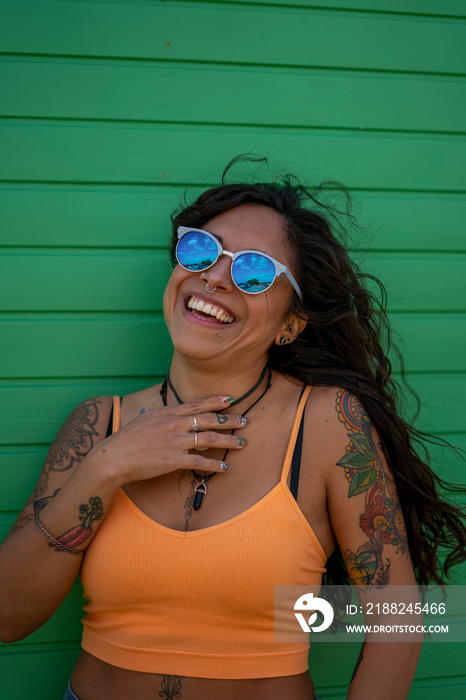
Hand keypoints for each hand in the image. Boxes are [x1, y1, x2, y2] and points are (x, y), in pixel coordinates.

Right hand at [90, 395, 247, 484]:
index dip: (216, 402)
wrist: (114, 457)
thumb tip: (150, 412)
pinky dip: (214, 465)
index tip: (231, 400)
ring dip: (228, 441)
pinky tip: (225, 467)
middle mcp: (174, 424)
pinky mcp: (174, 460)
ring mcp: (175, 442)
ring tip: (241, 443)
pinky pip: (200, 462)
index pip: (197, 405)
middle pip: (209, 420)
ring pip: (209, 439)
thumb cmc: (126, 440)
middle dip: (230, 420)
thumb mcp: (142, 420)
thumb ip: (153, 416)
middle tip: (245, 421)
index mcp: (168, 413)